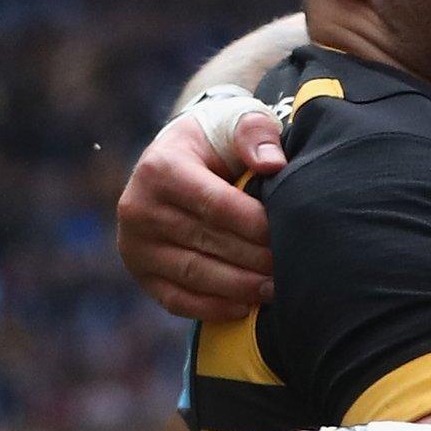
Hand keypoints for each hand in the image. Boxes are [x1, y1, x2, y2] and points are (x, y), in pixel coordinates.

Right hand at [116, 102, 286, 319]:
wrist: (181, 157)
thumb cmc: (218, 141)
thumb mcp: (236, 122)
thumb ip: (256, 134)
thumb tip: (273, 164)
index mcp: (162, 168)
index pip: (217, 205)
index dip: (257, 225)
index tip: (291, 235)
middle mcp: (138, 207)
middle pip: (208, 242)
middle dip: (256, 259)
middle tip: (296, 270)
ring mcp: (135, 244)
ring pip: (195, 274)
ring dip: (240, 287)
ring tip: (279, 290)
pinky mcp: (140, 271)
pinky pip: (176, 299)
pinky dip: (212, 308)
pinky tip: (246, 306)